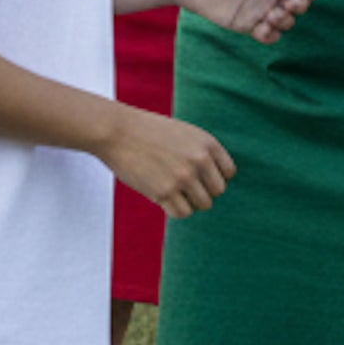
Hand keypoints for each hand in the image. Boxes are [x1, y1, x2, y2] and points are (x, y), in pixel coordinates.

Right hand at [99, 107, 233, 217]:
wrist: (115, 131)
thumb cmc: (147, 132)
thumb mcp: (183, 133)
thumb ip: (202, 153)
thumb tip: (213, 183)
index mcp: (207, 143)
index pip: (228, 173)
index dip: (213, 176)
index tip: (196, 173)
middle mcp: (199, 161)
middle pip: (217, 191)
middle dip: (202, 190)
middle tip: (181, 183)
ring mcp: (182, 177)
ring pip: (203, 204)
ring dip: (189, 201)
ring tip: (171, 190)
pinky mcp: (164, 192)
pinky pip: (182, 213)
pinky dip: (174, 209)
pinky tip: (161, 196)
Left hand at [169, 0, 319, 41]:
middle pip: (300, 3)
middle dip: (299, 6)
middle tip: (286, 5)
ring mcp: (261, 9)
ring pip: (287, 22)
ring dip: (284, 21)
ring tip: (269, 16)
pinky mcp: (248, 25)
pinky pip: (269, 36)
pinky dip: (271, 35)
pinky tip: (261, 30)